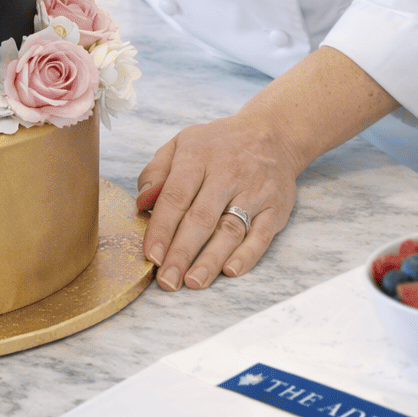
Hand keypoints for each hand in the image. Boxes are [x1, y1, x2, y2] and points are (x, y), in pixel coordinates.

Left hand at [136, 116, 298, 291]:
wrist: (271, 134)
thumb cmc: (218, 145)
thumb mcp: (181, 143)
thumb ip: (156, 172)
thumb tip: (142, 202)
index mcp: (198, 156)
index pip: (176, 196)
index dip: (162, 228)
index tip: (150, 255)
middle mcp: (227, 173)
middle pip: (202, 218)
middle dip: (182, 252)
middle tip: (167, 281)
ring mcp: (254, 191)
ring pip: (230, 230)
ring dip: (211, 259)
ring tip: (192, 282)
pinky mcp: (275, 207)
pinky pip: (261, 235)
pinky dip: (247, 255)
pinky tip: (230, 271)